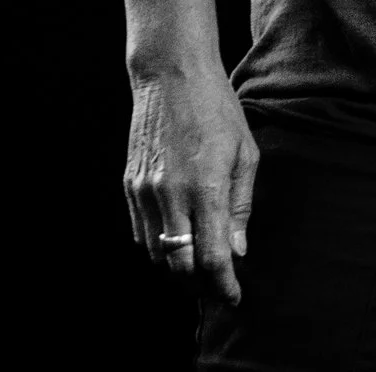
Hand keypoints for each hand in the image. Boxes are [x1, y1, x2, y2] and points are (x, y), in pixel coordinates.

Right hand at [124, 68, 257, 305]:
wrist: (171, 76)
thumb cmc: (218, 110)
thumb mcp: (246, 154)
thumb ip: (240, 207)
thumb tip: (237, 251)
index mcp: (206, 188)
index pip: (212, 257)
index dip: (223, 286)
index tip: (234, 298)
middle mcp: (171, 196)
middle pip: (179, 266)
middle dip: (199, 285)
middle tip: (217, 288)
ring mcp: (145, 192)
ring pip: (156, 254)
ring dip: (177, 269)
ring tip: (200, 269)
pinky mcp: (129, 185)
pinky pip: (141, 233)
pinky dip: (159, 247)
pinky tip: (178, 242)